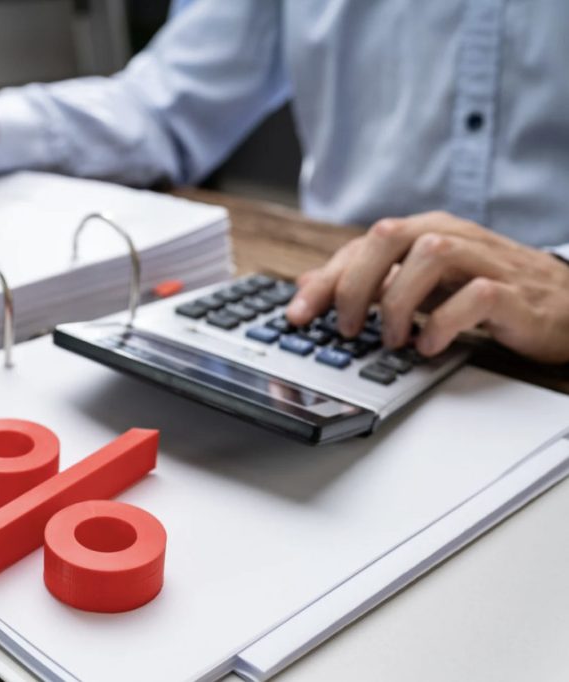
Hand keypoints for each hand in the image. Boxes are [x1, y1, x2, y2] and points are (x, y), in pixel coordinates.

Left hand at [285, 211, 568, 363]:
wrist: (562, 304)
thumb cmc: (487, 290)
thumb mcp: (418, 285)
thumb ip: (368, 281)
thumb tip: (307, 285)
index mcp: (423, 232)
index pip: (361, 245)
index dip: (324, 280)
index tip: (297, 315)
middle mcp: (450, 237)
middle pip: (388, 238)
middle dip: (355, 286)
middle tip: (346, 328)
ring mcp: (484, 260)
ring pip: (429, 256)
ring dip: (398, 303)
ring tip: (391, 340)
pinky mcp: (513, 291)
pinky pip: (475, 295)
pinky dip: (443, 323)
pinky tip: (428, 346)